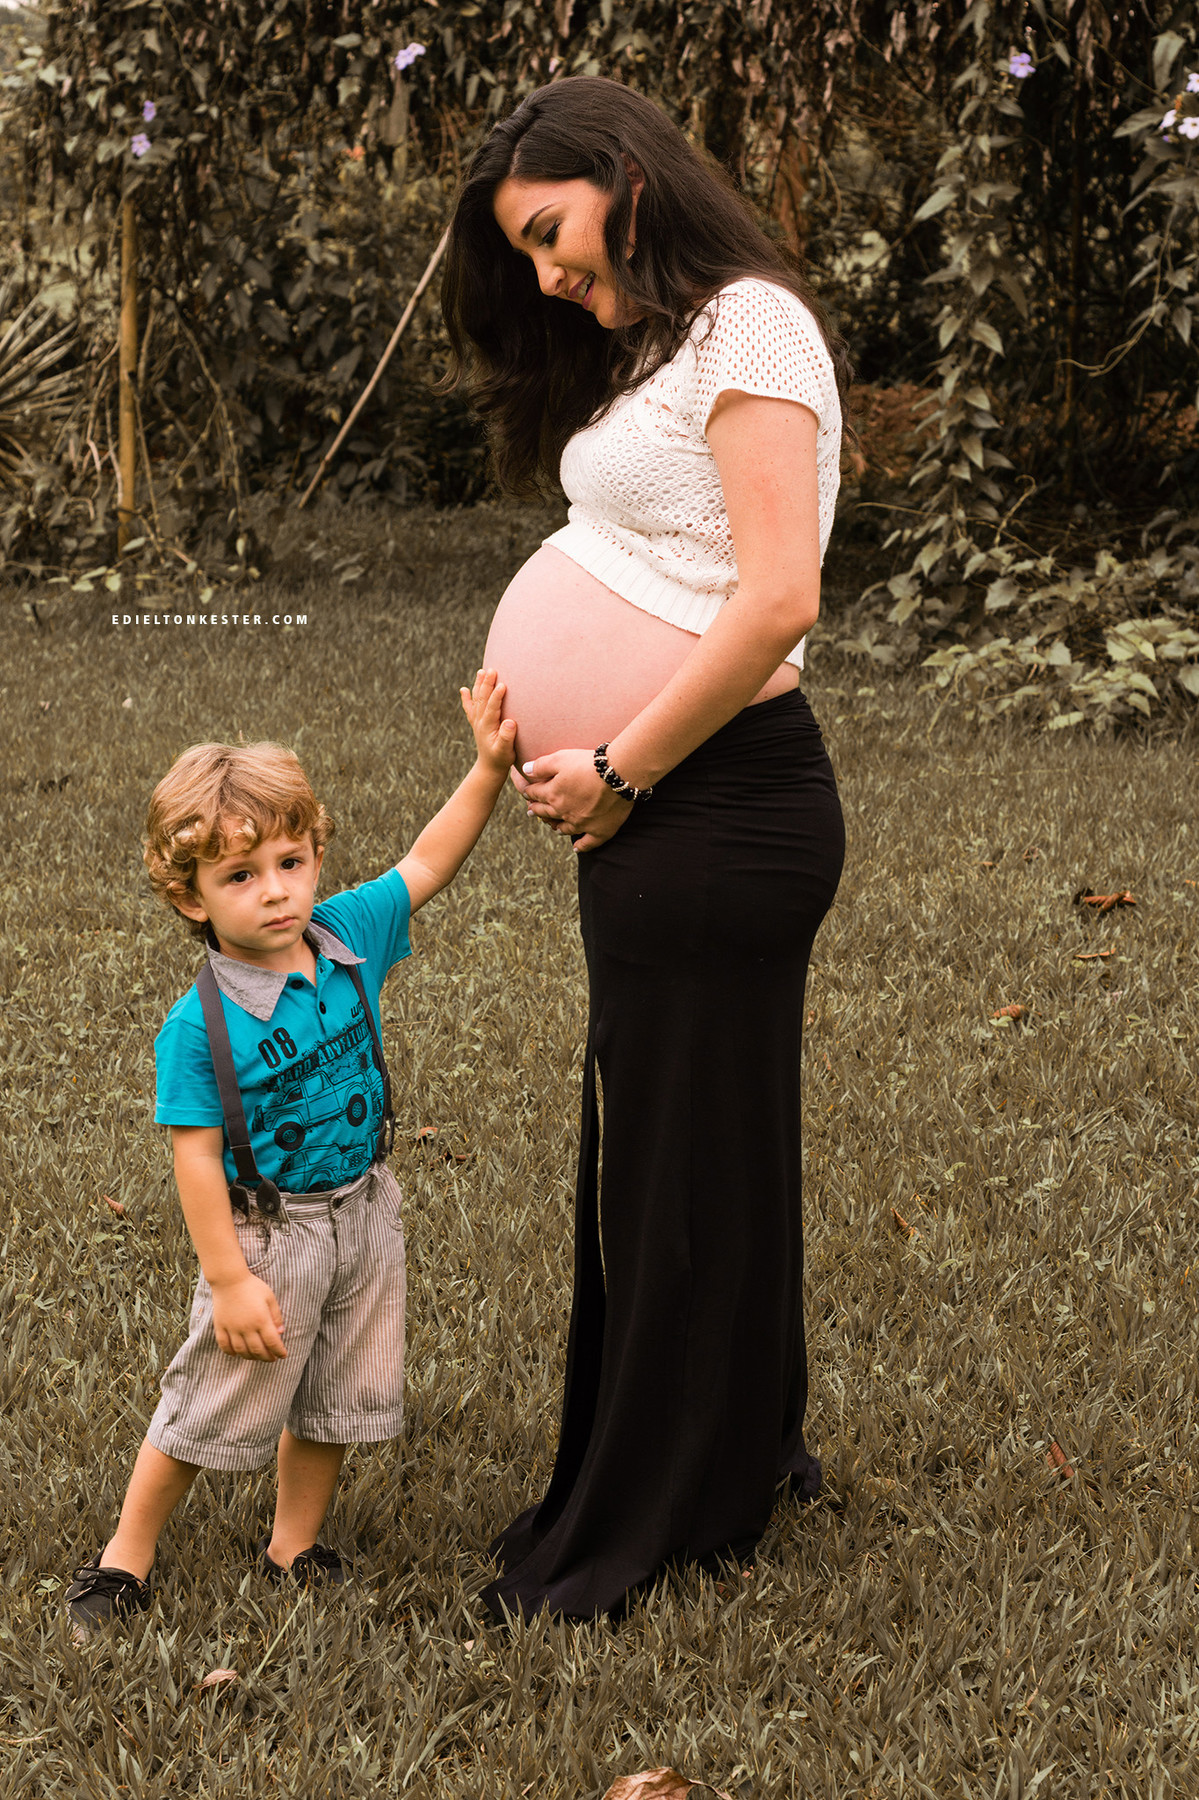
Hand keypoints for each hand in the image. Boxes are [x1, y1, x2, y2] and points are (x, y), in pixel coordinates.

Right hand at [211, 1274, 286, 1360]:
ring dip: (251, 1357)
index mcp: (261, 1319)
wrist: (229, 1279)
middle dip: (267, 1357)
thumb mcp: (269, 1298)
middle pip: (258, 1350)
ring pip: (242, 1351)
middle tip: (272, 1358)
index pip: (272, 1342)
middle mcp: (246, 1327)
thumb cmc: (252, 1286)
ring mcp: (232, 1328)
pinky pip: (225, 1346)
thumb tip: (281, 1332)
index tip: (283, 1355)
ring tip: (257, 1356)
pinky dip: (231, 1352)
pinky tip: (237, 1353)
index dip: (279, 1351)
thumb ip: (276, 1316)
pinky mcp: (220, 1327)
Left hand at [460, 668, 516, 777]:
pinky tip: (463, 689)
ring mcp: (477, 722)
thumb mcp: (506, 751)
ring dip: (479, 685)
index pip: (491, 707)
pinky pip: (470, 708)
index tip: (503, 684)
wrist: (489, 768)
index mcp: (487, 726)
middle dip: (487, 683)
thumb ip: (507, 737)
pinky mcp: (477, 724)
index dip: (496, 696)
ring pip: (477, 700)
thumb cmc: (501, 759)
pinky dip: (466, 698)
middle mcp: (480, 721)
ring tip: (481, 671)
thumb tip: (509, 722)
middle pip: (482, 699)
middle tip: (492, 670)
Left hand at [511, 747, 632, 852]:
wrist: (617, 775)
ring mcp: (581, 824)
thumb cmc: (588, 764)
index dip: (529, 791)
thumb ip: (541, 765)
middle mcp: (564, 812)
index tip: (526, 791)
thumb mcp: (561, 758)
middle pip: (546, 812)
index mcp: (553, 795)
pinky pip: (587, 843)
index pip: (535, 793)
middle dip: (537, 810)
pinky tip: (576, 848)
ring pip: (564, 828)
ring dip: (556, 826)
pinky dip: (581, 846)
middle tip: (531, 810)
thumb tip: (525, 770)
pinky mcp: (599, 831)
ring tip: (553, 826)